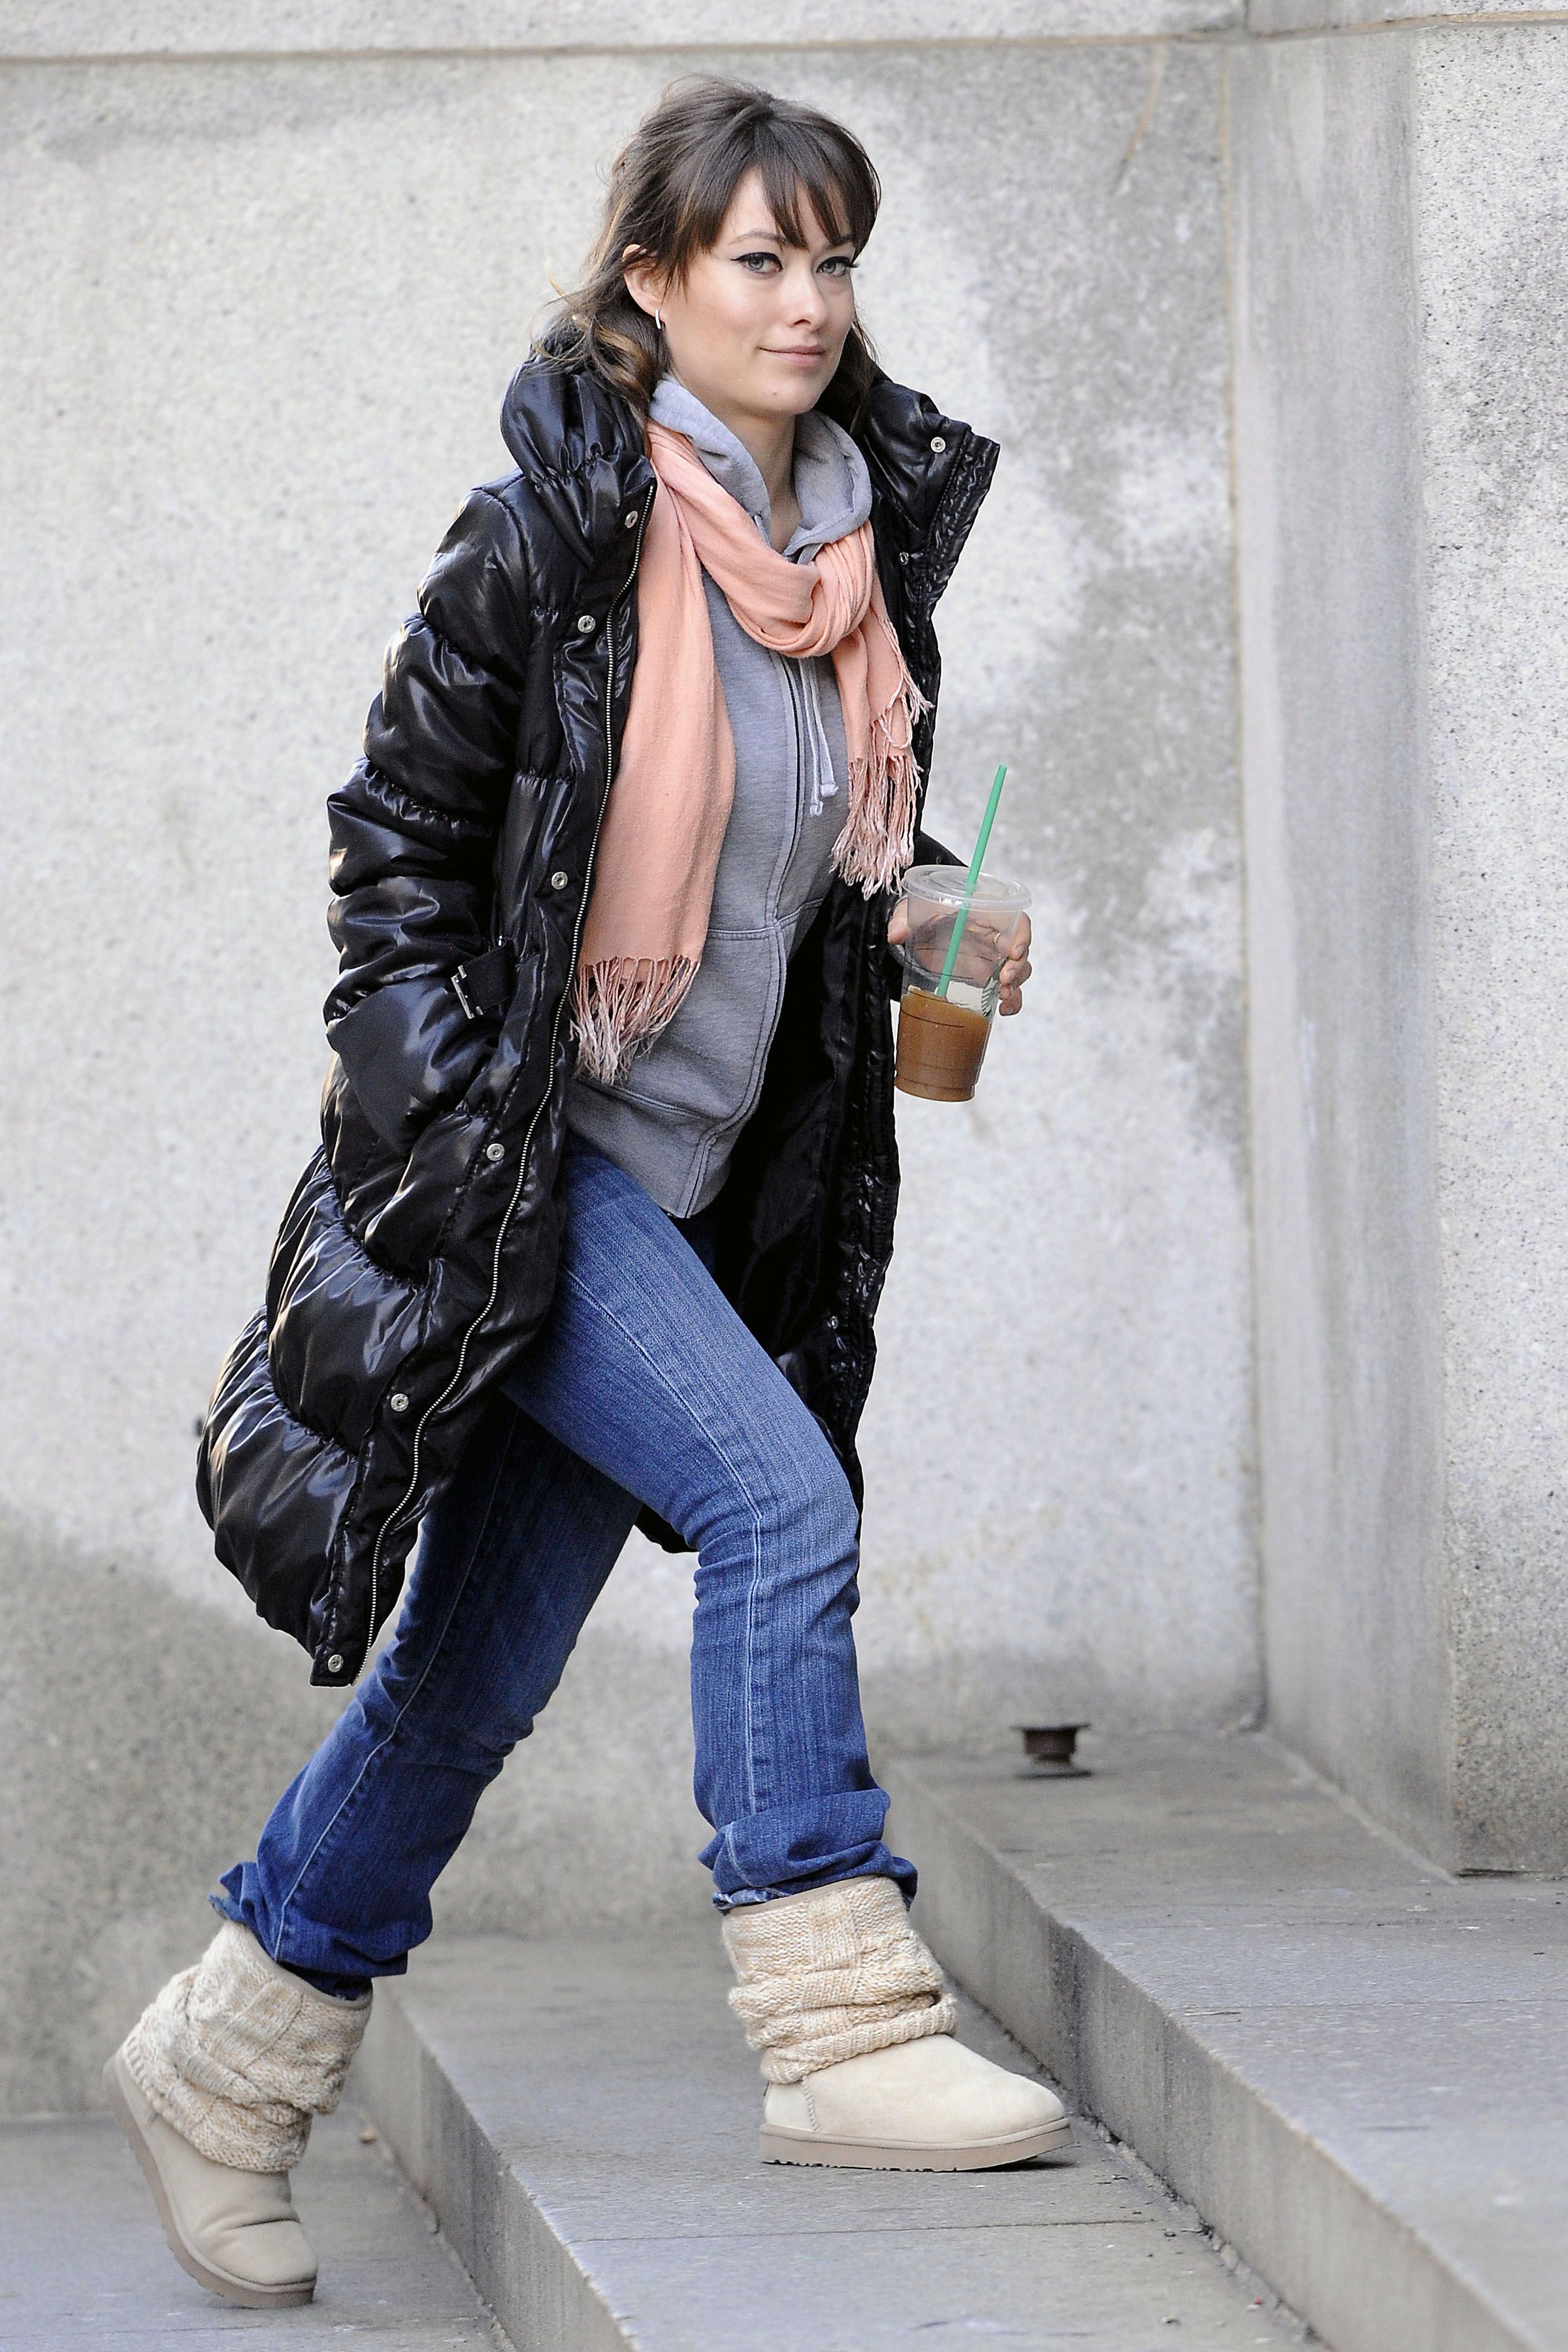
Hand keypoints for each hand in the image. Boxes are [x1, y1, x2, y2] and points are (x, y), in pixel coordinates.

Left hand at [887, 904, 1032, 1014]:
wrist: (920, 929)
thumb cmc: (924, 913)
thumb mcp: (912, 910)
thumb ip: (903, 918)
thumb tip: (896, 934)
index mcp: (984, 912)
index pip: (1014, 920)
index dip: (1021, 935)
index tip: (1014, 951)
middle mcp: (994, 934)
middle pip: (1021, 948)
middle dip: (1018, 966)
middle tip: (1004, 979)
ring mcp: (993, 957)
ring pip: (1019, 970)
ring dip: (1016, 985)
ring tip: (1004, 996)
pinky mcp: (987, 975)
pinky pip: (1008, 989)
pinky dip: (1011, 1001)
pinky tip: (1004, 1010)